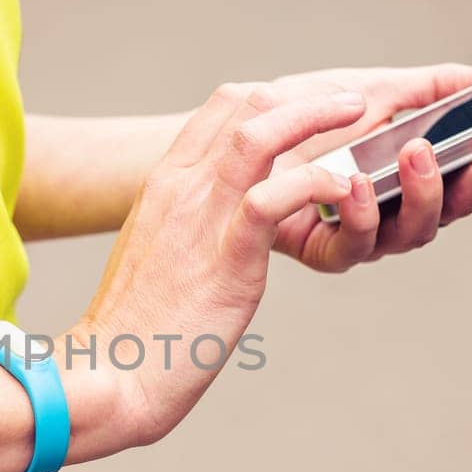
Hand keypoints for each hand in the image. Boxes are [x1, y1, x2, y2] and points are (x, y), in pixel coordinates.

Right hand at [72, 80, 362, 448]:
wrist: (111, 375)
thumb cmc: (136, 328)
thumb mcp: (157, 258)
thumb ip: (184, 228)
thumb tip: (213, 230)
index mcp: (164, 185)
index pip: (219, 108)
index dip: (274, 99)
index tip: (313, 110)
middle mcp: (180, 188)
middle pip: (244, 104)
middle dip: (306, 97)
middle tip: (351, 105)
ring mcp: (201, 218)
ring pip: (259, 133)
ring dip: (317, 117)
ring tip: (360, 117)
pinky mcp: (227, 256)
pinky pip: (275, 197)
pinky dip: (317, 183)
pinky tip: (343, 190)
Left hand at [265, 64, 471, 272]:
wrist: (238, 140)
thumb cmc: (303, 118)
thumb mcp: (371, 90)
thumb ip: (430, 87)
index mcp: (422, 173)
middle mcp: (402, 209)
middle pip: (463, 204)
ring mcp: (367, 234)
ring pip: (416, 231)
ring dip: (425, 191)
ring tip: (419, 152)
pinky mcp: (324, 250)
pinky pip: (353, 247)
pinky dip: (361, 216)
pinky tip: (359, 184)